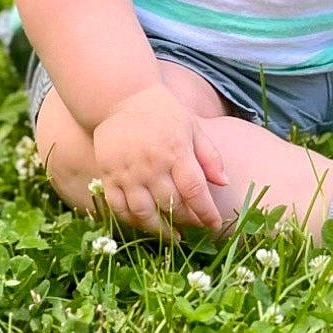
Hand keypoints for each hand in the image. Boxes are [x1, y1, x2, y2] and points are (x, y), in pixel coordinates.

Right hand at [90, 86, 228, 235]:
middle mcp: (152, 165)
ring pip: (144, 213)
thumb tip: (224, 182)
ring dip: (160, 230)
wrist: (121, 96)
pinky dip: (132, 222)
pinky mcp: (108, 176)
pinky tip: (145, 225)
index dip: (206, 213)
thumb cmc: (163, 112)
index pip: (195, 191)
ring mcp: (128, 172)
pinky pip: (119, 208)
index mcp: (176, 151)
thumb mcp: (193, 127)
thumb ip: (209, 155)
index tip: (214, 225)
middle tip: (194, 227)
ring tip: (173, 236)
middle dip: (187, 221)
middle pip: (172, 205)